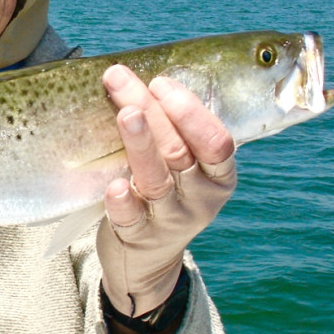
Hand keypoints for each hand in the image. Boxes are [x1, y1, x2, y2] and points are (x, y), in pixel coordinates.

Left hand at [96, 65, 236, 316]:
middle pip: (179, 151)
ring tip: (125, 116)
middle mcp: (199, 197)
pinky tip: (115, 185)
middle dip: (151, 111)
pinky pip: (131, 219)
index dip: (190, 111)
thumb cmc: (163, 192)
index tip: (159, 83)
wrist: (146, 259)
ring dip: (140, 145)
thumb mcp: (180, 165)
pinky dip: (123, 201)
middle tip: (120, 80)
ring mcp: (170, 220)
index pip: (216, 141)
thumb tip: (134, 73)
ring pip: (157, 180)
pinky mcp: (139, 239)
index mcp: (218, 174)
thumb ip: (171, 129)